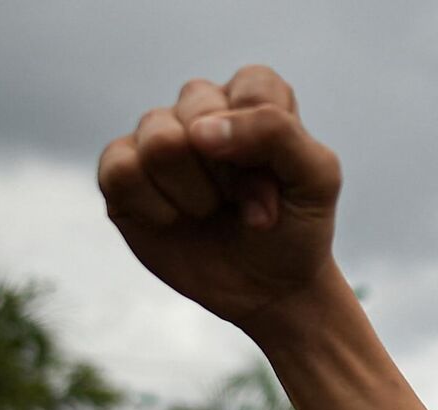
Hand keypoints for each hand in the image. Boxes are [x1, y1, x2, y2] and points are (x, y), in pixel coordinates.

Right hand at [97, 66, 343, 331]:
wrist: (268, 289)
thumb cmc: (296, 227)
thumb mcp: (317, 180)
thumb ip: (276, 134)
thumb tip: (200, 132)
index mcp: (254, 95)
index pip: (252, 90)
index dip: (266, 149)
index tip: (279, 185)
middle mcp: (202, 106)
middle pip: (197, 116)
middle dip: (229, 178)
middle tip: (245, 205)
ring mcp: (158, 137)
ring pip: (159, 143)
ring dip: (195, 195)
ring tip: (210, 211)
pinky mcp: (123, 172)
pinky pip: (120, 171)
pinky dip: (155, 208)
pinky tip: (174, 221)